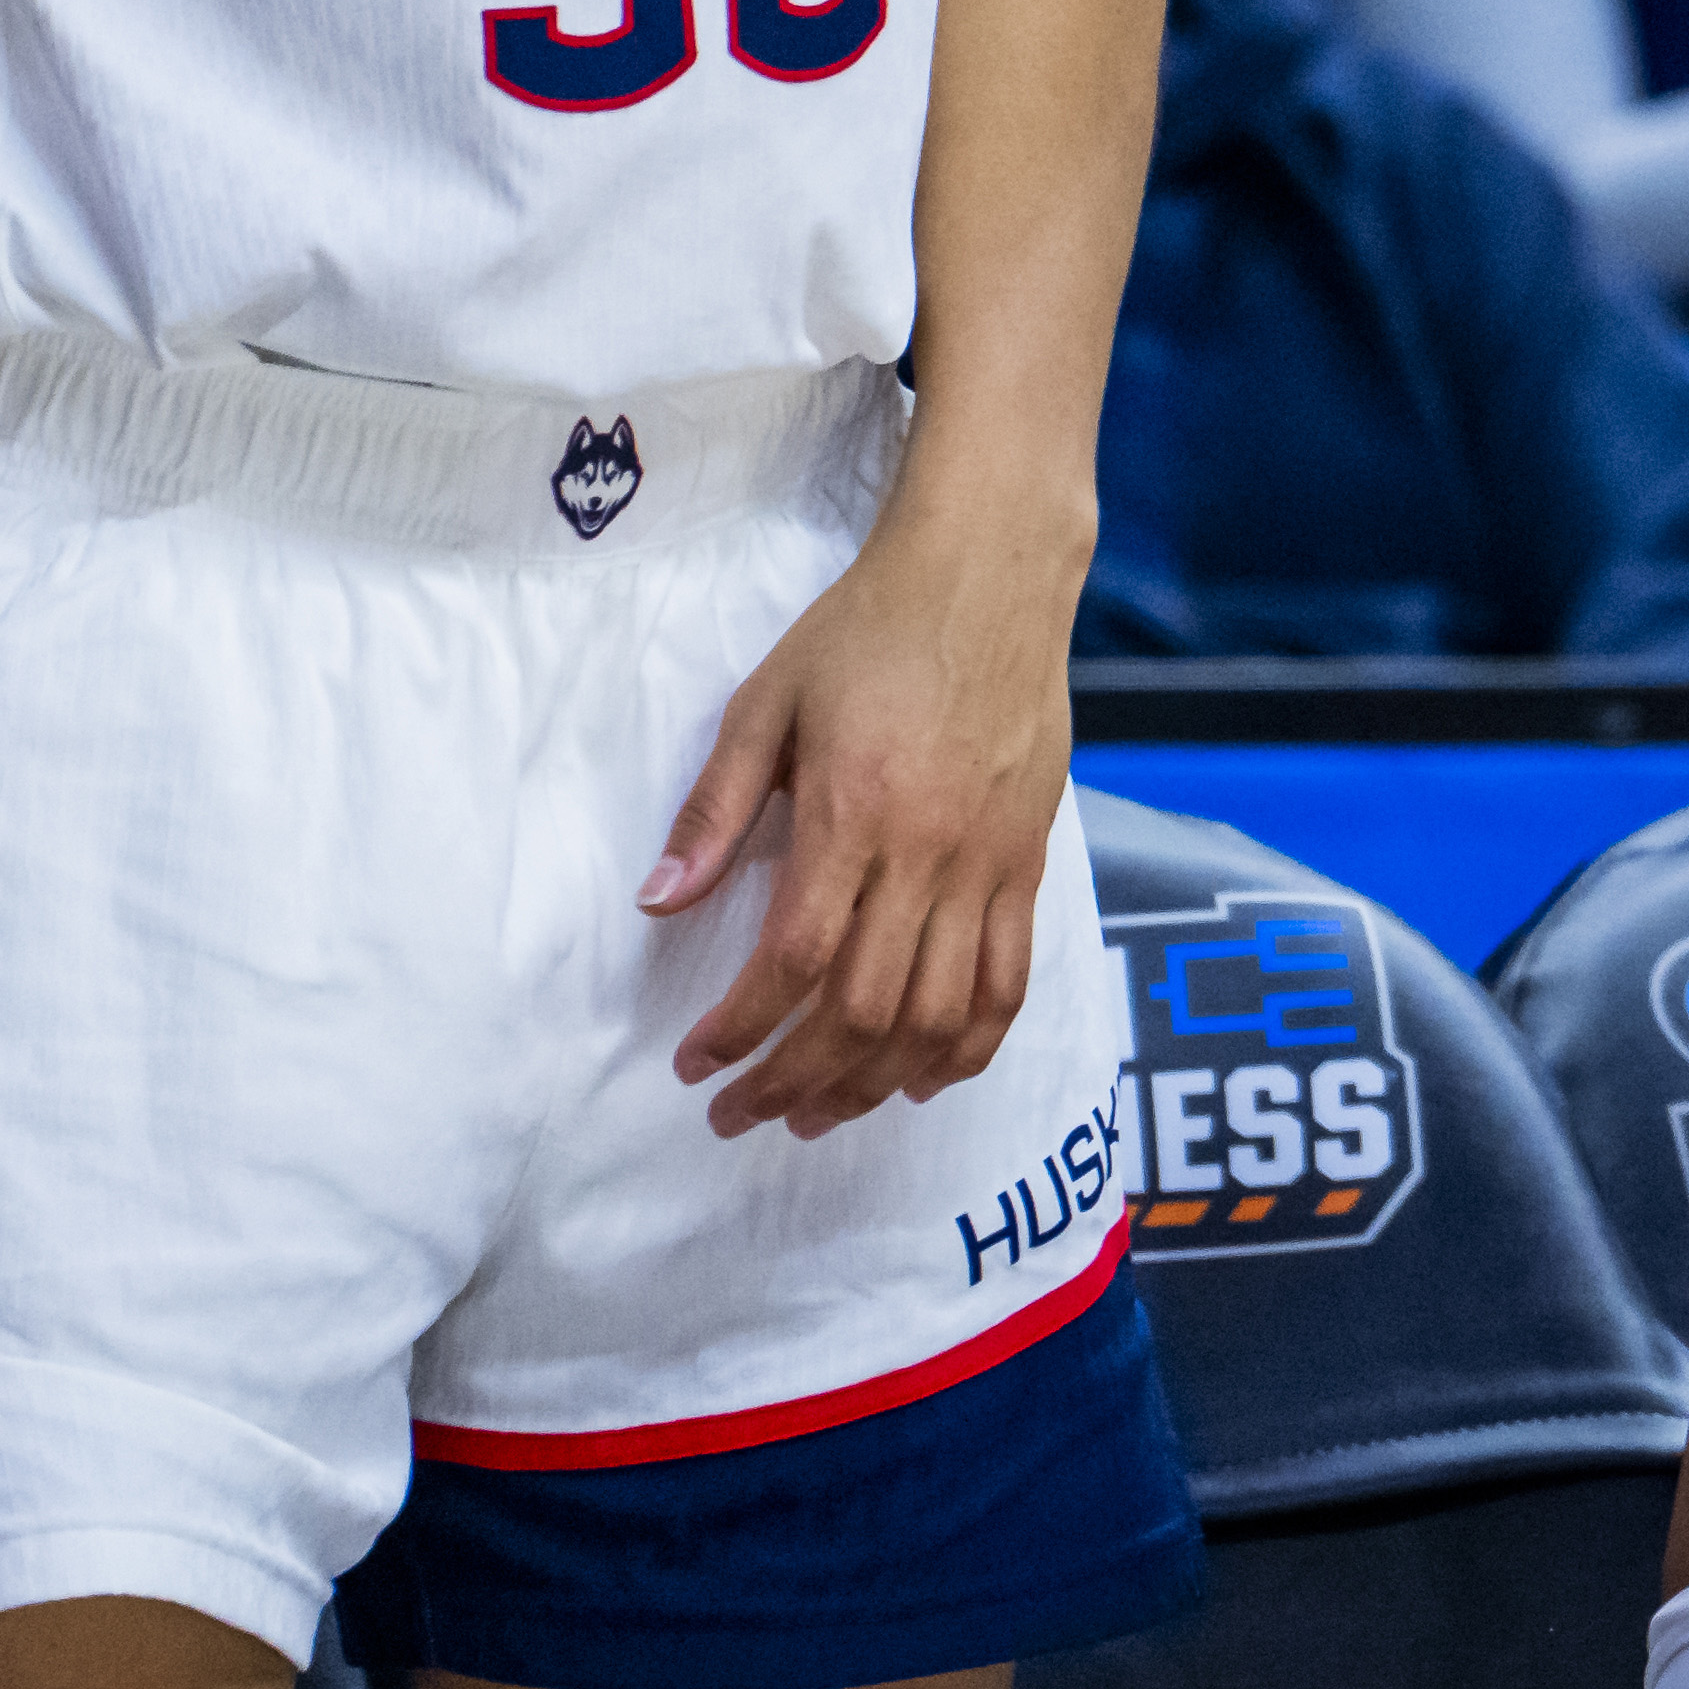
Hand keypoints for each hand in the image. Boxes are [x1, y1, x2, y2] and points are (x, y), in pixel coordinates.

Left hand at [647, 512, 1079, 1139]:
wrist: (989, 573)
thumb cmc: (866, 630)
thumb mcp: (767, 703)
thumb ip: (715, 812)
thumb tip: (658, 904)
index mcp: (854, 811)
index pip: (795, 960)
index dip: (742, 1030)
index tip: (697, 1064)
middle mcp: (930, 851)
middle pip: (866, 1011)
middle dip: (795, 1080)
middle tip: (741, 1114)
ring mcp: (990, 862)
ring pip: (939, 1017)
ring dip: (873, 1084)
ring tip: (817, 1114)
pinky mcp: (1030, 861)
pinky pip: (1007, 984)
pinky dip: (965, 1049)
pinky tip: (920, 1079)